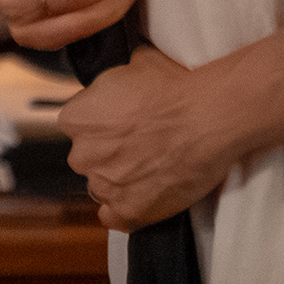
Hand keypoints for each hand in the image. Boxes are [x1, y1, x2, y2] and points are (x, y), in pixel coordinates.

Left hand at [57, 46, 228, 230]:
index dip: (102, 125)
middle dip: (109, 153)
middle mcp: (82, 154)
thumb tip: (116, 83)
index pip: (78, 125)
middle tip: (141, 145)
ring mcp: (104, 186)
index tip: (123, 123)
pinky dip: (124, 211)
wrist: (207, 118)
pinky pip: (113, 218)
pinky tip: (141, 198)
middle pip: (88, 157)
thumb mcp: (133, 65)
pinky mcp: (129, 211)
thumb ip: (112, 84)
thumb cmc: (175, 87)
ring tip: (151, 169)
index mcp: (76, 118)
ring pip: (102, 186)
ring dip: (119, 180)